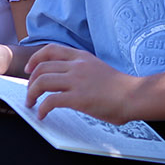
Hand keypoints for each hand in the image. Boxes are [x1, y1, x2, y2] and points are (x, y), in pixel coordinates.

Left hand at [24, 45, 142, 123]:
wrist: (135, 95)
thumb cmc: (122, 87)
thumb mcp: (99, 69)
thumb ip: (83, 71)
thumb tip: (70, 84)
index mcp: (82, 57)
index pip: (51, 50)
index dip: (35, 59)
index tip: (29, 69)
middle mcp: (77, 66)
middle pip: (41, 67)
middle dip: (31, 81)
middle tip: (30, 92)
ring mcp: (76, 81)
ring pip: (41, 82)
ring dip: (32, 94)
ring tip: (32, 104)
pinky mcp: (77, 98)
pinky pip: (50, 101)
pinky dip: (42, 108)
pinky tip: (42, 115)